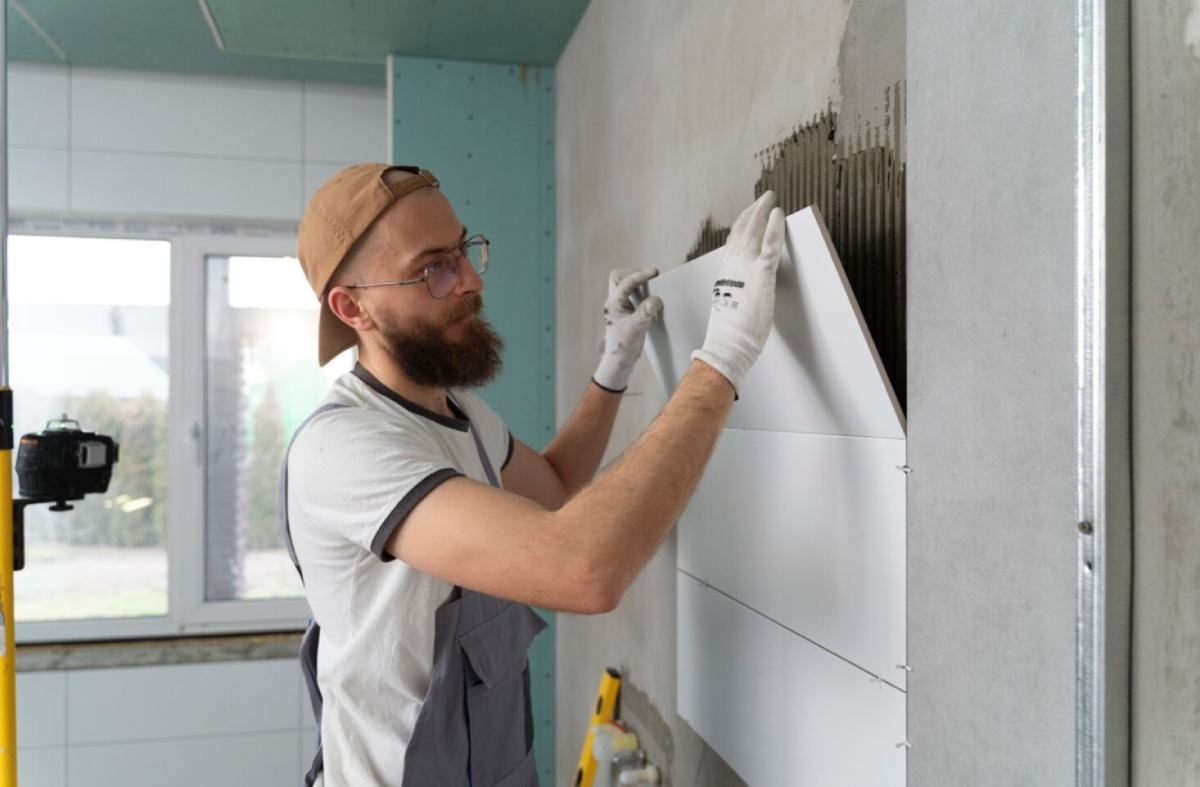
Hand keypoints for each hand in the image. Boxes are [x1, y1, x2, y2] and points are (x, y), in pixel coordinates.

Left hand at [593, 268, 662, 392]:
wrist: (619, 361)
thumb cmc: (622, 347)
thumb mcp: (635, 330)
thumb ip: (644, 313)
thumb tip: (655, 300)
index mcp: (613, 304)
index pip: (625, 283)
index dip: (640, 276)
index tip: (654, 273)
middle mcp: (615, 303)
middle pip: (618, 277)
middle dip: (634, 274)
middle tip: (649, 278)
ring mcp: (620, 307)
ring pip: (624, 285)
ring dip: (638, 283)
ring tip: (651, 287)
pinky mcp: (627, 312)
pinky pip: (632, 295)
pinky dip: (642, 293)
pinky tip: (651, 301)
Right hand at [691, 190, 784, 392]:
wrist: (728, 343)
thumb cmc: (730, 334)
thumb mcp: (730, 307)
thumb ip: (736, 294)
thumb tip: (741, 295)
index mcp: (725, 274)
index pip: (733, 242)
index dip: (741, 225)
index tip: (748, 214)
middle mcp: (732, 266)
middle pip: (742, 231)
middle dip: (753, 212)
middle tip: (763, 198)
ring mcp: (746, 269)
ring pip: (754, 232)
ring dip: (762, 212)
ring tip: (770, 199)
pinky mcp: (761, 275)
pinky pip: (769, 245)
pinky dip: (774, 228)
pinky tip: (778, 215)